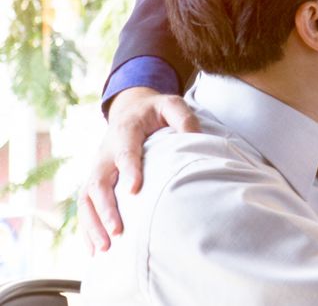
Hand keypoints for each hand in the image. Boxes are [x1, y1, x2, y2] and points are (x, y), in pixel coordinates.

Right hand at [79, 87, 198, 252]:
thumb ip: (183, 118)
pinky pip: (85, 206)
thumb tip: (194, 138)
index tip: (135, 190)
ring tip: (104, 249)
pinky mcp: (95, 180)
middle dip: (106, 208)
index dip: (129, 170)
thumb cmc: (156, 111)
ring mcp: (97, 167)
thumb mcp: (172, 105)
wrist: (131, 110)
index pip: (125, 151)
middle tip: (118, 231)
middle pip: (98, 181)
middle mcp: (105, 152)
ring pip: (86, 198)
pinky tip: (94, 250)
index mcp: (125, 131)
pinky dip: (87, 228)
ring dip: (93, 224)